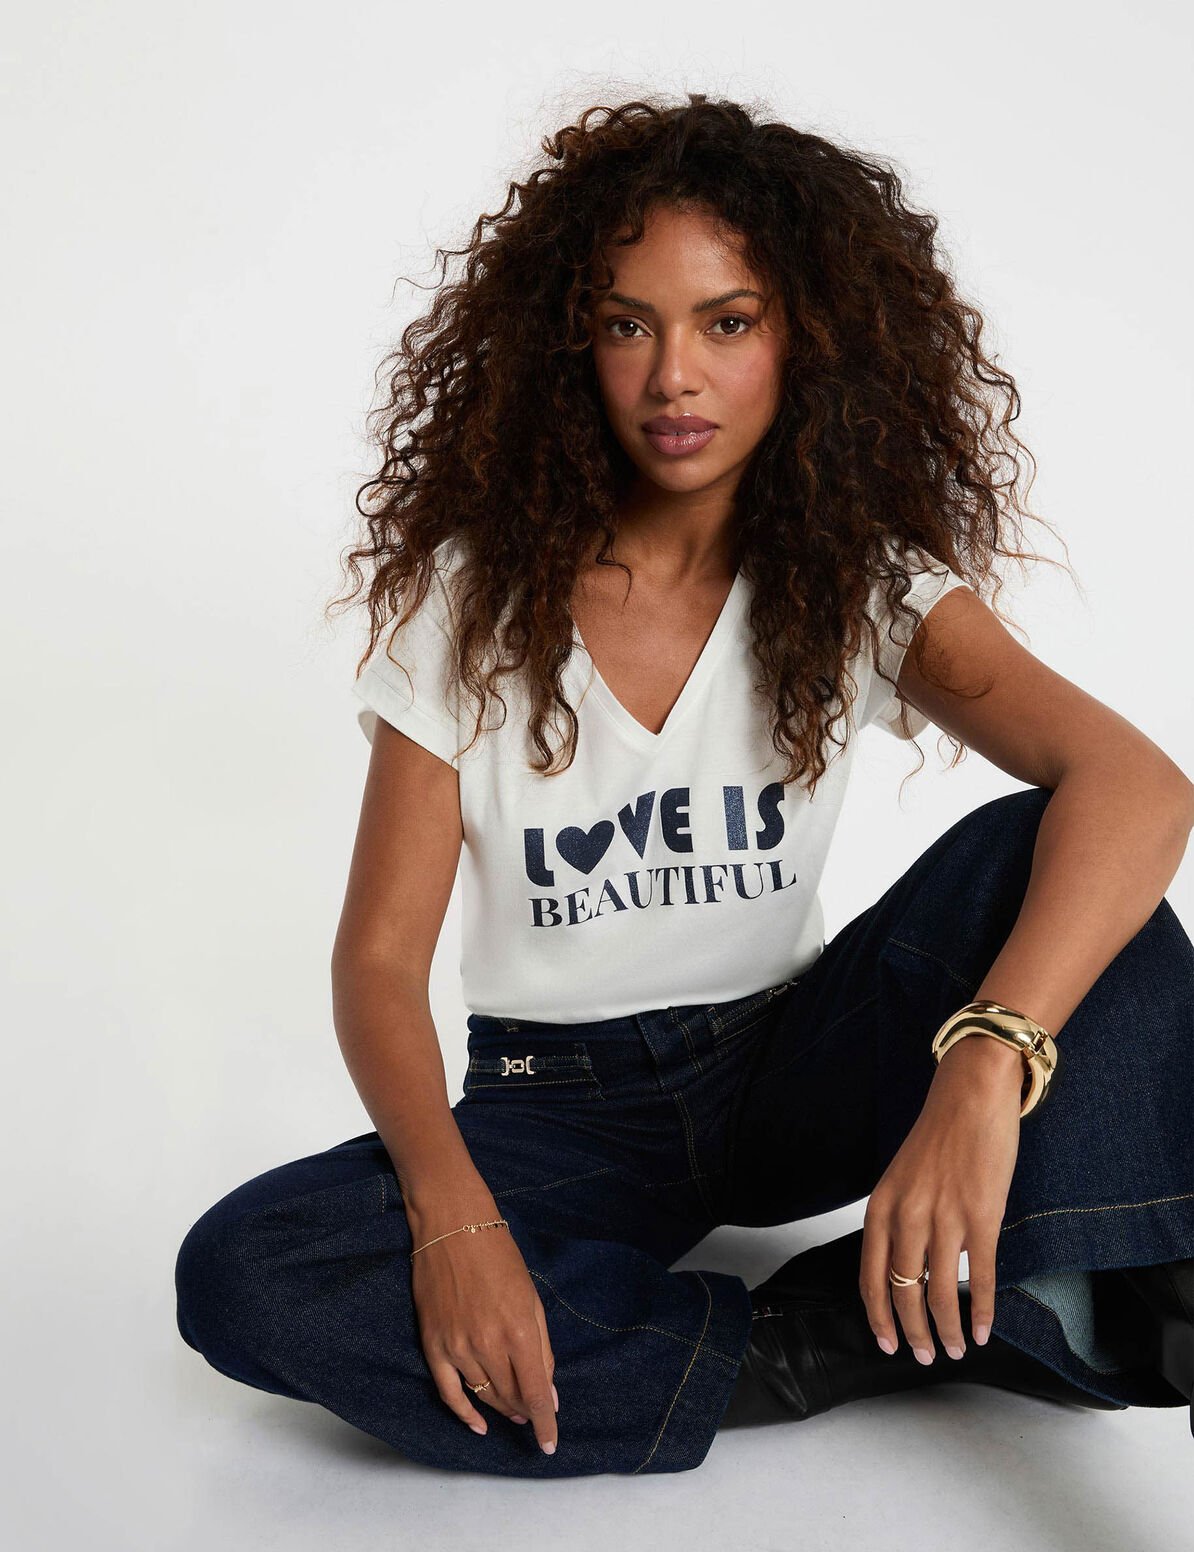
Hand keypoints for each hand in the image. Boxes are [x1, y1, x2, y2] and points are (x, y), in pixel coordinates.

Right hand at [410, 1222, 558, 1454]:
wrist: (452, 1225)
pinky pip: (448, 1391)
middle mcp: (488, 1344)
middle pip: (511, 1398)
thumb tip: (549, 1394)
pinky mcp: (434, 1344)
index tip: (550, 1444)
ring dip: (502, 1409)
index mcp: (519, 1330)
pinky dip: (464, 1413)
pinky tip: (478, 1424)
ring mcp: (457, 1346)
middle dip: (527, 1411)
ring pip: (484, 1396)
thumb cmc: (499, 1256)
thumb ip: (542, 1349)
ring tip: (515, 1411)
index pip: (537, 1393)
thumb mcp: (532, 1297)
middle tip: (535, 1412)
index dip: (547, 1423)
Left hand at [859, 1036, 1024, 1362]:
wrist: (970, 1096)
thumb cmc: (938, 1136)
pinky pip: (979, 1278)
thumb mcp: (902, 1179)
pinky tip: (985, 1330)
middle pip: (903, 1293)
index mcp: (881, 1207)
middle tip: (926, 1357)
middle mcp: (906, 1216)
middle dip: (914, 1334)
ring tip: (958, 1350)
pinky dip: (983, 1311)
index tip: (886, 1344)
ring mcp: (944, 1218)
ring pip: (940, 1294)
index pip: (869, 1277)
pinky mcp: (981, 1218)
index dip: (878, 1317)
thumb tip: (908, 1269)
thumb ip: (899, 1221)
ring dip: (949, 1330)